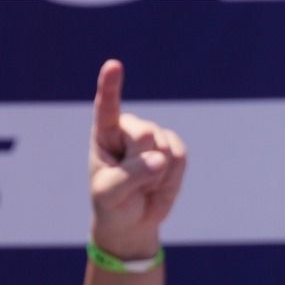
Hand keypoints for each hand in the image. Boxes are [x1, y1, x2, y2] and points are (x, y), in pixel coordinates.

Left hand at [89, 59, 187, 259]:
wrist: (132, 219)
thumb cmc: (111, 203)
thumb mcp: (110, 194)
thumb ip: (130, 176)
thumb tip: (159, 159)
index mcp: (104, 134)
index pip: (107, 108)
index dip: (111, 86)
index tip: (113, 65)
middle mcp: (129, 129)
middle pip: (144, 135)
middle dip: (141, 163)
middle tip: (130, 182)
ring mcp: (154, 135)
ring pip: (164, 147)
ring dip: (156, 174)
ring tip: (142, 184)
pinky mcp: (174, 147)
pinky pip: (180, 157)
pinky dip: (171, 177)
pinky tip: (158, 183)